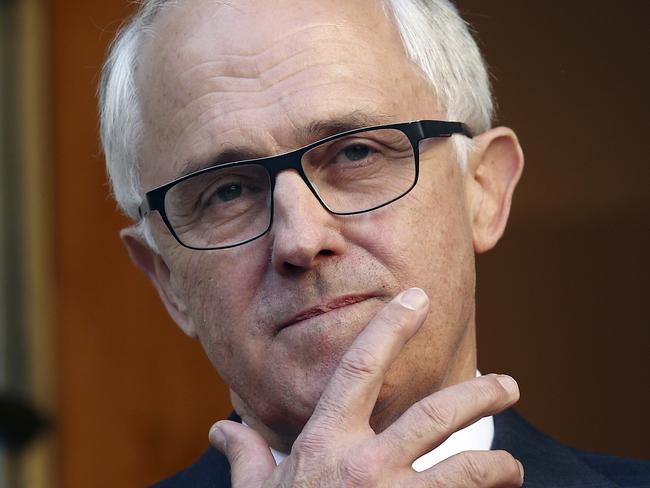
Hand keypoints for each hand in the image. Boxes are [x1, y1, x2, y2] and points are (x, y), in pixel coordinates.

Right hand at [209, 288, 523, 486]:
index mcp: (326, 445)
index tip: (417, 298)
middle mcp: (364, 468)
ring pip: (467, 470)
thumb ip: (245, 455)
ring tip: (513, 469)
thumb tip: (220, 428)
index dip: (389, 328)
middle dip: (480, 395)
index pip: (360, 368)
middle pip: (436, 415)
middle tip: (510, 386)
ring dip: (498, 467)